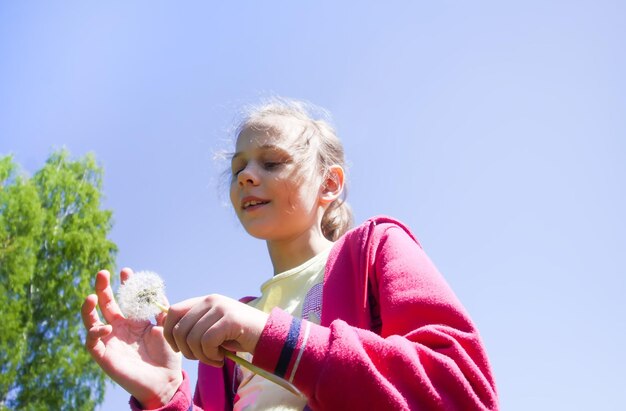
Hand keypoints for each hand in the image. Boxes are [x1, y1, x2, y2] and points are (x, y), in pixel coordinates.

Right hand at [81, 268, 182, 408]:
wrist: (165, 380)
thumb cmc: (167, 356)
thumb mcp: (166, 328)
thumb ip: (160, 311)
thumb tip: (158, 291)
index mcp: (134, 321)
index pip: (126, 299)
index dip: (125, 285)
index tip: (126, 271)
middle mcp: (120, 328)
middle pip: (106, 304)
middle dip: (102, 288)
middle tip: (102, 273)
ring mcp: (110, 341)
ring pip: (92, 321)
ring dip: (89, 308)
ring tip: (91, 296)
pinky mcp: (104, 356)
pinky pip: (92, 342)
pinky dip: (95, 332)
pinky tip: (106, 326)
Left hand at [163, 294, 268, 366]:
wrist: (269, 336)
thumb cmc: (239, 336)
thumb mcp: (213, 327)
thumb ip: (195, 326)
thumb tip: (169, 331)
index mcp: (205, 300)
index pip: (173, 311)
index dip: (169, 333)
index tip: (180, 348)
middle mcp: (211, 300)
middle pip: (180, 329)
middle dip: (187, 351)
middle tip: (203, 358)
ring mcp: (221, 308)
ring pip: (193, 338)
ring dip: (201, 356)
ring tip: (215, 358)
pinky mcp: (230, 319)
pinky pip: (207, 342)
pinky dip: (211, 356)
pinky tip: (222, 357)